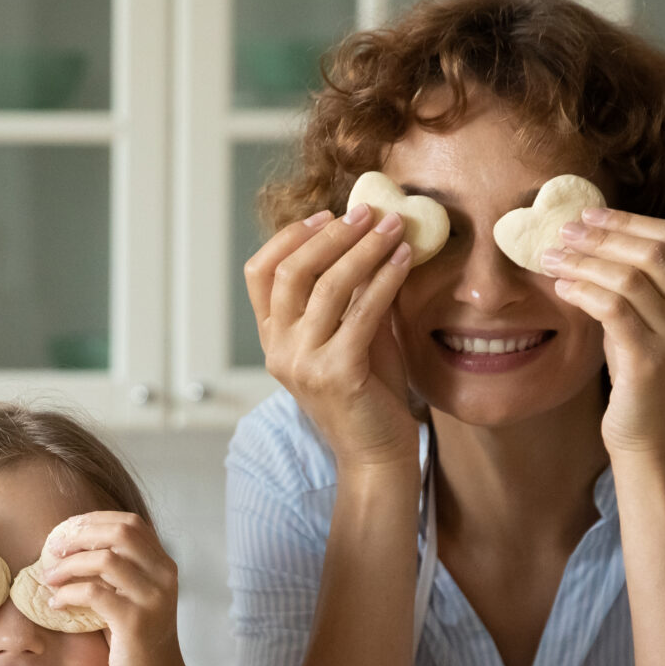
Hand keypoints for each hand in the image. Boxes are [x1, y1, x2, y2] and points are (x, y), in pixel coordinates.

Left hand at [35, 513, 187, 665]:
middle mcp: (163, 575)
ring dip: (69, 565)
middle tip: (53, 549)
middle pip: (120, 532)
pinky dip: (68, 595)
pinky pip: (93, 593)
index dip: (94, 520)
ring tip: (49, 578)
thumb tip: (67, 548)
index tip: (66, 531)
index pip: (130, 523)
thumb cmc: (135, 642)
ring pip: (105, 559)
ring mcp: (152, 597)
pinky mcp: (135, 621)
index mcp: (163, 565)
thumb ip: (111, 572)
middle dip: (80, 535)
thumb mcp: (128, 597)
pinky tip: (56, 605)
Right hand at [243, 204, 419, 471]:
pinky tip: (405, 259)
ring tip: (393, 227)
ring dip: (363, 249)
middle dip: (331, 234)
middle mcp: (279, 350)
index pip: (259, 273)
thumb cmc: (368, 393)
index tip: (326, 215)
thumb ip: (350, 293)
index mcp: (273, 339)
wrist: (376, 453)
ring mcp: (303, 364)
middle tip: (368, 212)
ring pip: (326, 287)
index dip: (290, 237)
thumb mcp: (351, 333)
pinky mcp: (336, 374)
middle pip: (290, 272)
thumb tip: (372, 234)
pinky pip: (361, 312)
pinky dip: (385, 279)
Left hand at [538, 210, 664, 464]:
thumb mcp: (654, 326)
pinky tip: (561, 288)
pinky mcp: (654, 362)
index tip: (589, 215)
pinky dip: (583, 291)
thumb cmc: (646, 384)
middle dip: (603, 234)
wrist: (656, 446)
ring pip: (631, 276)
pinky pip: (614, 309)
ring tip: (551, 257)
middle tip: (563, 231)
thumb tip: (590, 240)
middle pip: (655, 250)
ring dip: (584, 261)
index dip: (629, 221)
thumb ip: (640, 287)